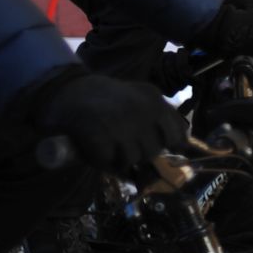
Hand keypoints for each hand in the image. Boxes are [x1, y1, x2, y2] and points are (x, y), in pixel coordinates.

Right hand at [26, 70, 186, 172]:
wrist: (68, 90)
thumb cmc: (107, 98)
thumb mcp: (141, 97)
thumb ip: (163, 115)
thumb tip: (184, 144)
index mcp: (154, 100)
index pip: (176, 135)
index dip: (170, 147)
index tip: (162, 150)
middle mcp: (141, 111)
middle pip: (153, 151)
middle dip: (140, 153)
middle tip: (123, 144)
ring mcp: (120, 124)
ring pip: (132, 159)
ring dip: (120, 158)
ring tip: (109, 145)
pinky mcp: (99, 137)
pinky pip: (109, 163)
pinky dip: (102, 161)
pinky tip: (96, 148)